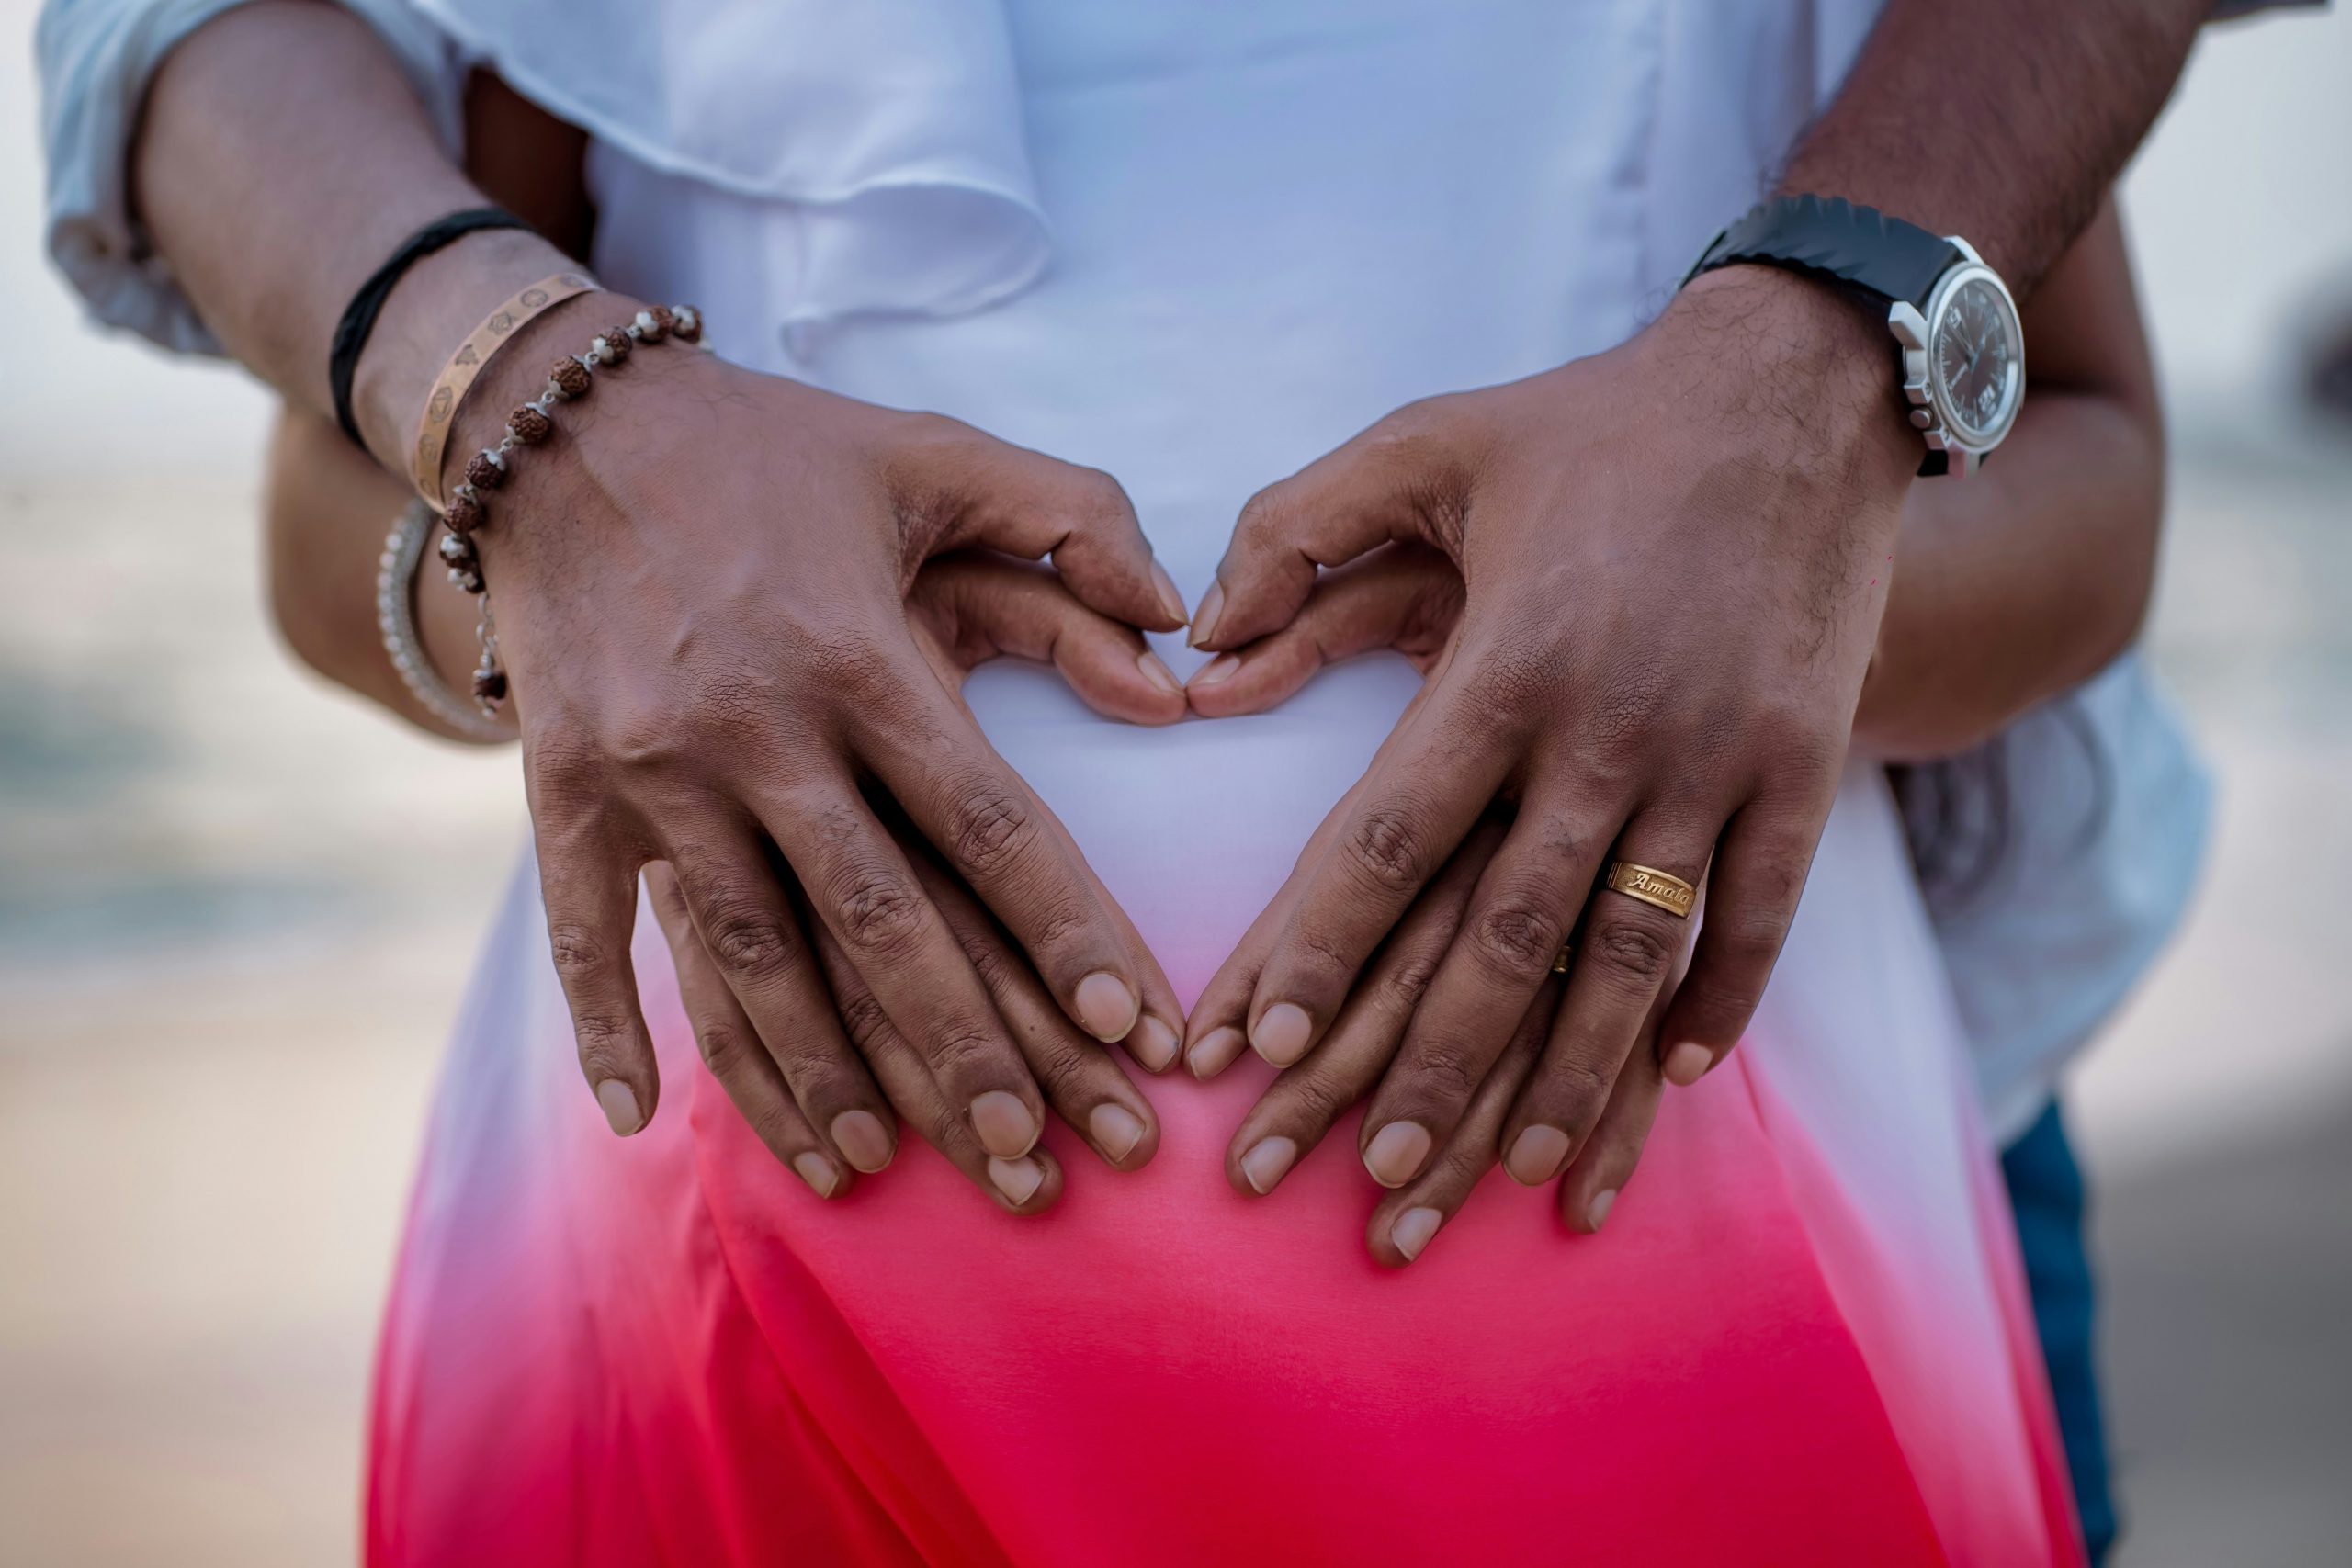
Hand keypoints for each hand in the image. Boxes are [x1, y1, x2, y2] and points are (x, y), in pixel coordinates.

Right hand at [467, 308, 1191, 1179]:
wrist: (558, 420)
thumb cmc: (772, 446)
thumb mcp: (928, 452)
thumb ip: (1072, 515)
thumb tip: (1183, 619)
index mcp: (860, 654)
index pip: (989, 822)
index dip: (1066, 930)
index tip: (1135, 1028)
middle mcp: (757, 729)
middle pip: (878, 922)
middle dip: (963, 1049)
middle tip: (1033, 1157)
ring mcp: (650, 772)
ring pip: (743, 956)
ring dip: (811, 1073)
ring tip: (872, 1167)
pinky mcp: (558, 791)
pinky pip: (583, 932)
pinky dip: (607, 1027)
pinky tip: (642, 1119)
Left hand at [1183, 269, 1914, 1197]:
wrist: (1801, 385)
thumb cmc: (1591, 424)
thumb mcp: (1430, 440)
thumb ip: (1296, 528)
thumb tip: (1192, 638)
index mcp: (1504, 662)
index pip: (1386, 840)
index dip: (1316, 953)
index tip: (1254, 1054)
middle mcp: (1608, 730)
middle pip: (1498, 937)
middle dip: (1423, 1069)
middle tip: (1358, 1177)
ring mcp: (1716, 758)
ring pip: (1629, 957)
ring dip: (1566, 1078)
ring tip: (1509, 1173)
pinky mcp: (1802, 766)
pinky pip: (1761, 917)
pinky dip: (1717, 1006)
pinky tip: (1671, 1082)